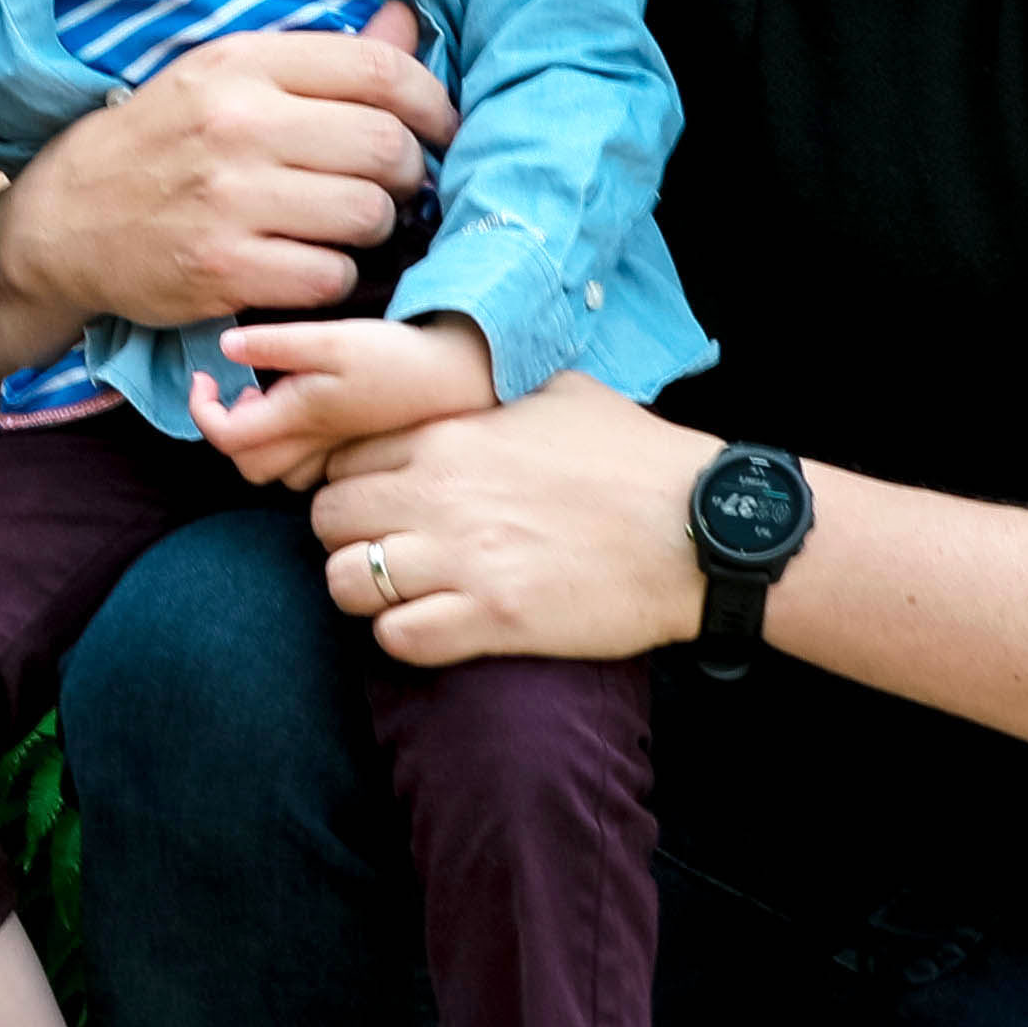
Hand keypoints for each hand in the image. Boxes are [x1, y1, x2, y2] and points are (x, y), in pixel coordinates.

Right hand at [0, 6, 455, 403]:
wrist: (65, 220)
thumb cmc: (162, 142)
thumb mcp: (227, 77)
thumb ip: (324, 57)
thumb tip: (410, 20)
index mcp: (243, 62)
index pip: (379, 68)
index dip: (433, 102)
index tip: (442, 128)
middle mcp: (237, 124)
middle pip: (386, 146)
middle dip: (409, 172)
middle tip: (396, 186)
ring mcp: (229, 199)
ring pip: (368, 215)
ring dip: (375, 227)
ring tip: (348, 225)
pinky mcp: (222, 268)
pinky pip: (329, 276)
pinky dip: (334, 276)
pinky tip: (309, 264)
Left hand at [190, 312, 495, 491]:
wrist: (460, 378)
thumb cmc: (396, 356)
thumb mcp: (333, 338)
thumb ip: (275, 344)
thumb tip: (225, 347)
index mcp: (299, 419)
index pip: (226, 438)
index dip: (202, 410)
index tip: (204, 376)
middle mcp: (312, 449)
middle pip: (247, 464)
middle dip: (232, 428)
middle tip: (245, 386)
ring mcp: (332, 457)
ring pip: (276, 469)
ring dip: (262, 435)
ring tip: (276, 392)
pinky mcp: (350, 452)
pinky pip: (305, 466)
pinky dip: (291, 442)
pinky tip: (307, 404)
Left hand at [305, 374, 714, 669]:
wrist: (698, 527)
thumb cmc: (636, 457)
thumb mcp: (559, 393)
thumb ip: (494, 394)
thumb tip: (468, 387)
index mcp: (450, 435)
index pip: (344, 457)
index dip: (355, 481)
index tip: (382, 499)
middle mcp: (440, 493)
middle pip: (329, 519)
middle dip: (350, 536)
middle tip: (391, 549)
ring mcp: (460, 560)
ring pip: (345, 582)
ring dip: (368, 592)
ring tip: (407, 592)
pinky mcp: (488, 620)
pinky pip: (395, 638)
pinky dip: (404, 637)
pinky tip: (437, 626)